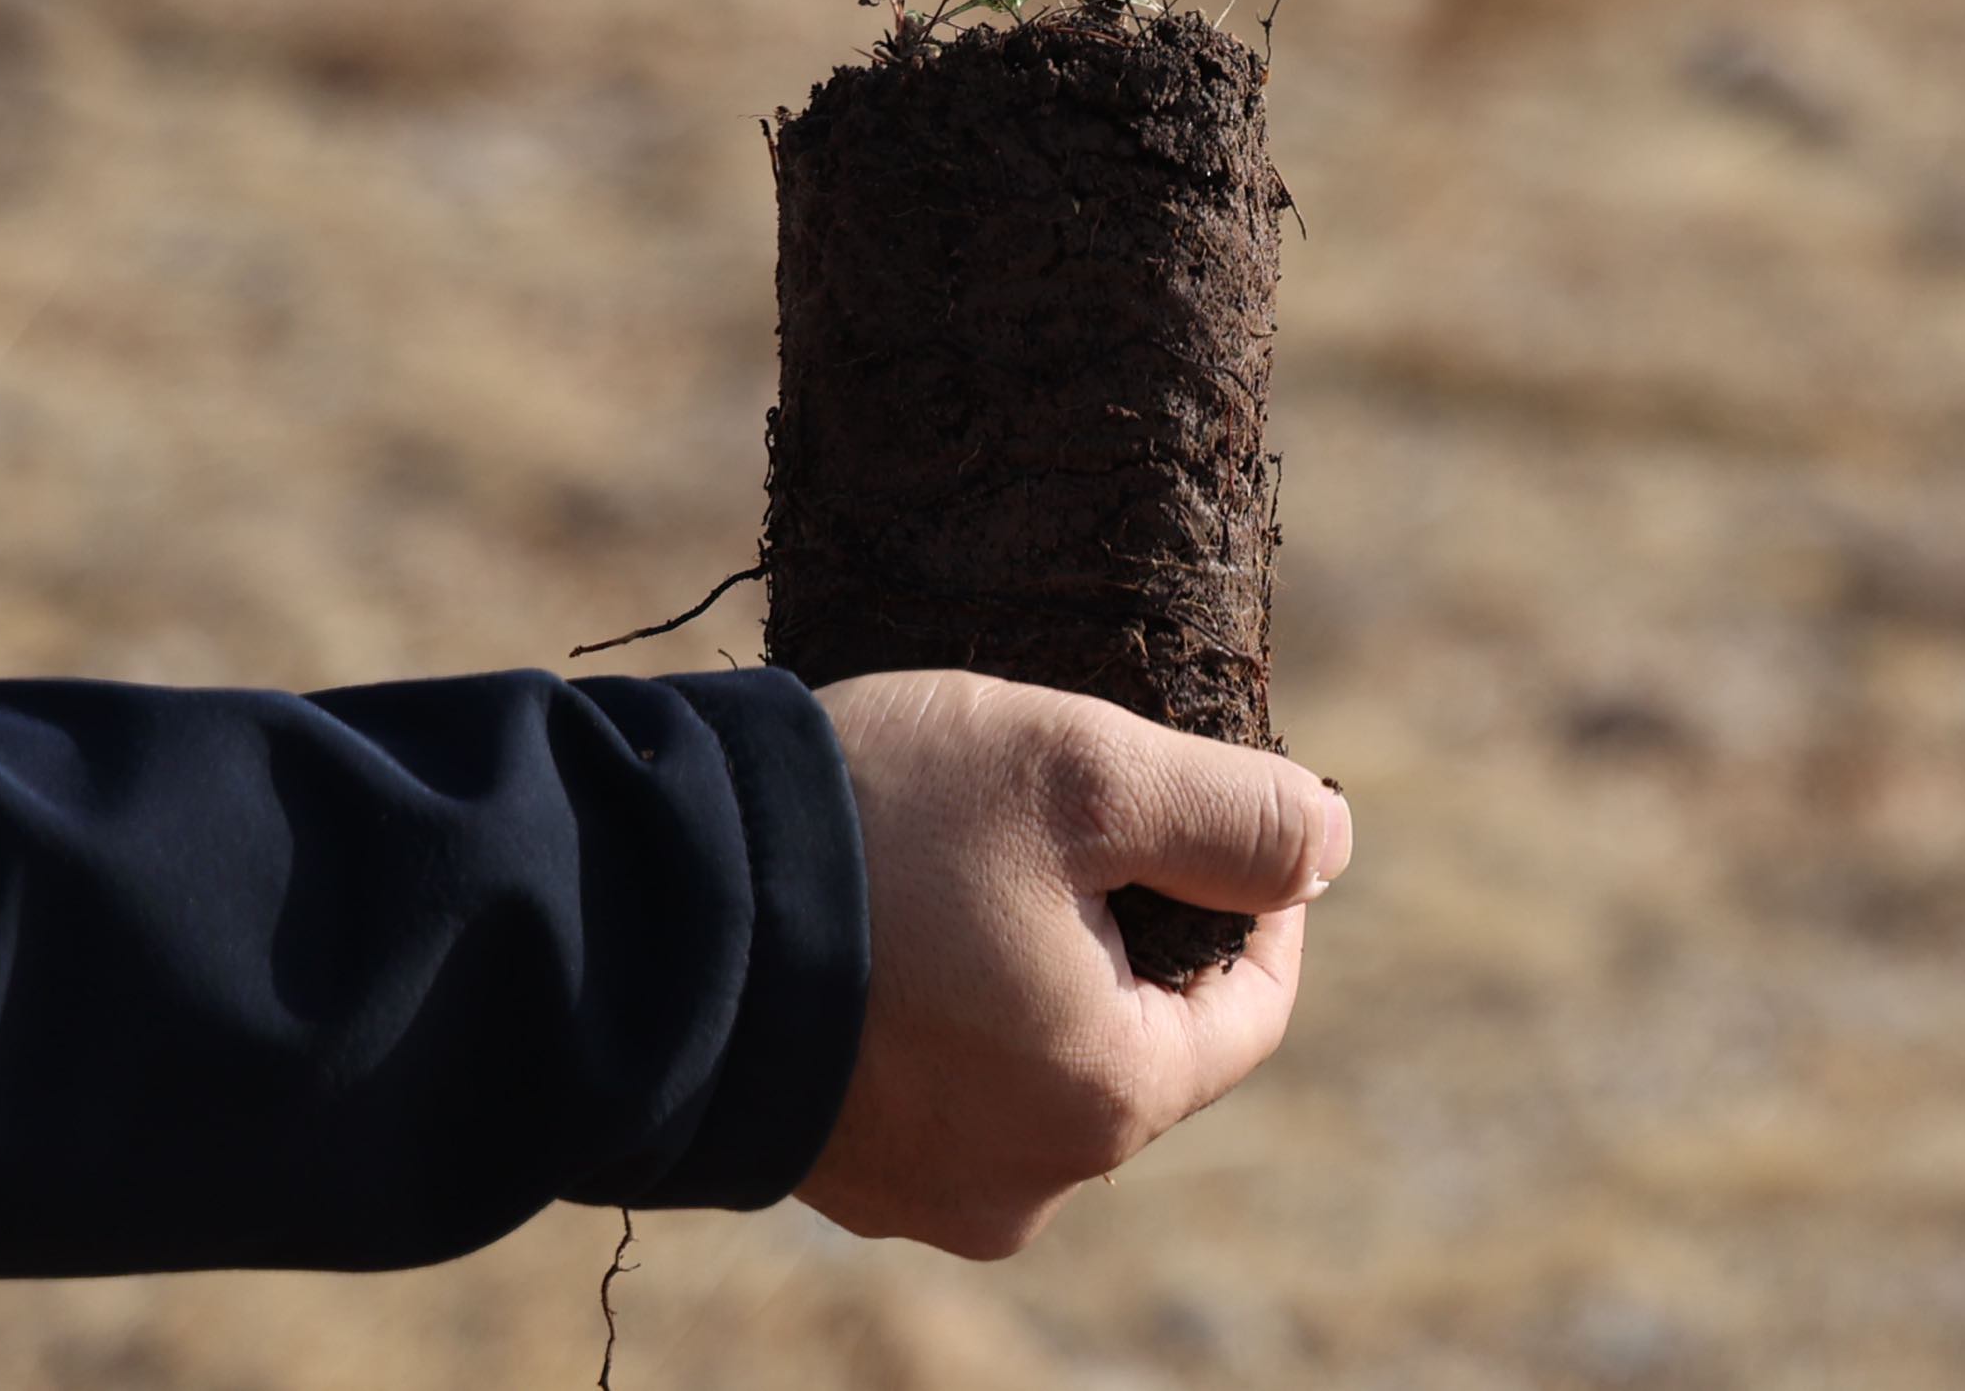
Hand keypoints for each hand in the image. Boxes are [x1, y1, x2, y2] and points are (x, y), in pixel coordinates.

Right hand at [794, 669, 1350, 1256]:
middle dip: (1137, 927)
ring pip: (1038, 1063)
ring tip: (981, 859)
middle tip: (1088, 816)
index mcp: (1104, 1102)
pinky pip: (940, 1085)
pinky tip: (904, 919)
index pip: (1251, 1011)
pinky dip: (950, 1007)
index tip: (1231, 808)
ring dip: (1038, 965)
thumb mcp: (1088, 773)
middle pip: (1141, 1040)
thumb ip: (1234, 814)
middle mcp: (1019, 1183)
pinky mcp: (832, 1168)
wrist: (636, 903)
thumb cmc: (877, 830)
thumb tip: (1329, 847)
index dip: (1260, 901)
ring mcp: (917, 1192)